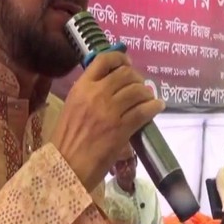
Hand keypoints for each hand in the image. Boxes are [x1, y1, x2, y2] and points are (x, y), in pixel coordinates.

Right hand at [50, 51, 164, 190]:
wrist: (66, 166)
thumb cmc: (66, 139)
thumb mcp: (72, 107)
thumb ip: (88, 93)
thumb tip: (110, 83)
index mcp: (81, 88)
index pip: (103, 60)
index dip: (120, 58)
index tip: (127, 63)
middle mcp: (96, 94)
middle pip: (125, 74)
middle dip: (136, 77)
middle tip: (140, 85)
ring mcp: (110, 111)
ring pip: (138, 90)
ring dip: (147, 92)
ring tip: (148, 98)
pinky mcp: (121, 129)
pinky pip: (144, 111)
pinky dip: (154, 106)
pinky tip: (157, 107)